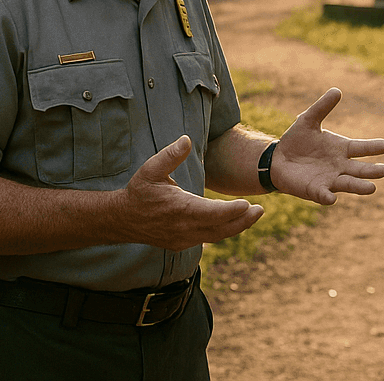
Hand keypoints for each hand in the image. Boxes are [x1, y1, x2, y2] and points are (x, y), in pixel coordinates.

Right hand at [119, 136, 263, 251]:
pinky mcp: (181, 244)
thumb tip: (186, 139)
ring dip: (236, 227)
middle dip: (243, 221)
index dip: (232, 211)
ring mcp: (184, 239)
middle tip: (260, 210)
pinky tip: (232, 223)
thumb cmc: (138, 191)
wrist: (122, 219)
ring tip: (252, 216)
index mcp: (180, 209)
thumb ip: (170, 155)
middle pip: (221, 229)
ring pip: (216, 236)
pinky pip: (207, 239)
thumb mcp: (151, 169)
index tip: (248, 204)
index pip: (213, 213)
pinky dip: (221, 232)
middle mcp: (185, 228)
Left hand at [273, 88, 383, 204]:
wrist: (278, 159)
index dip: (374, 147)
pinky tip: (332, 198)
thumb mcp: (308, 120)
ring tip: (372, 188)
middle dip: (372, 171)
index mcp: (342, 149)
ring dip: (359, 187)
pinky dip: (328, 197)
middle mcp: (341, 166)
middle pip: (360, 170)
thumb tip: (337, 90)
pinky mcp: (316, 190)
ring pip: (348, 184)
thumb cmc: (297, 140)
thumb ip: (322, 107)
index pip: (362, 148)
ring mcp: (330, 180)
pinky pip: (324, 195)